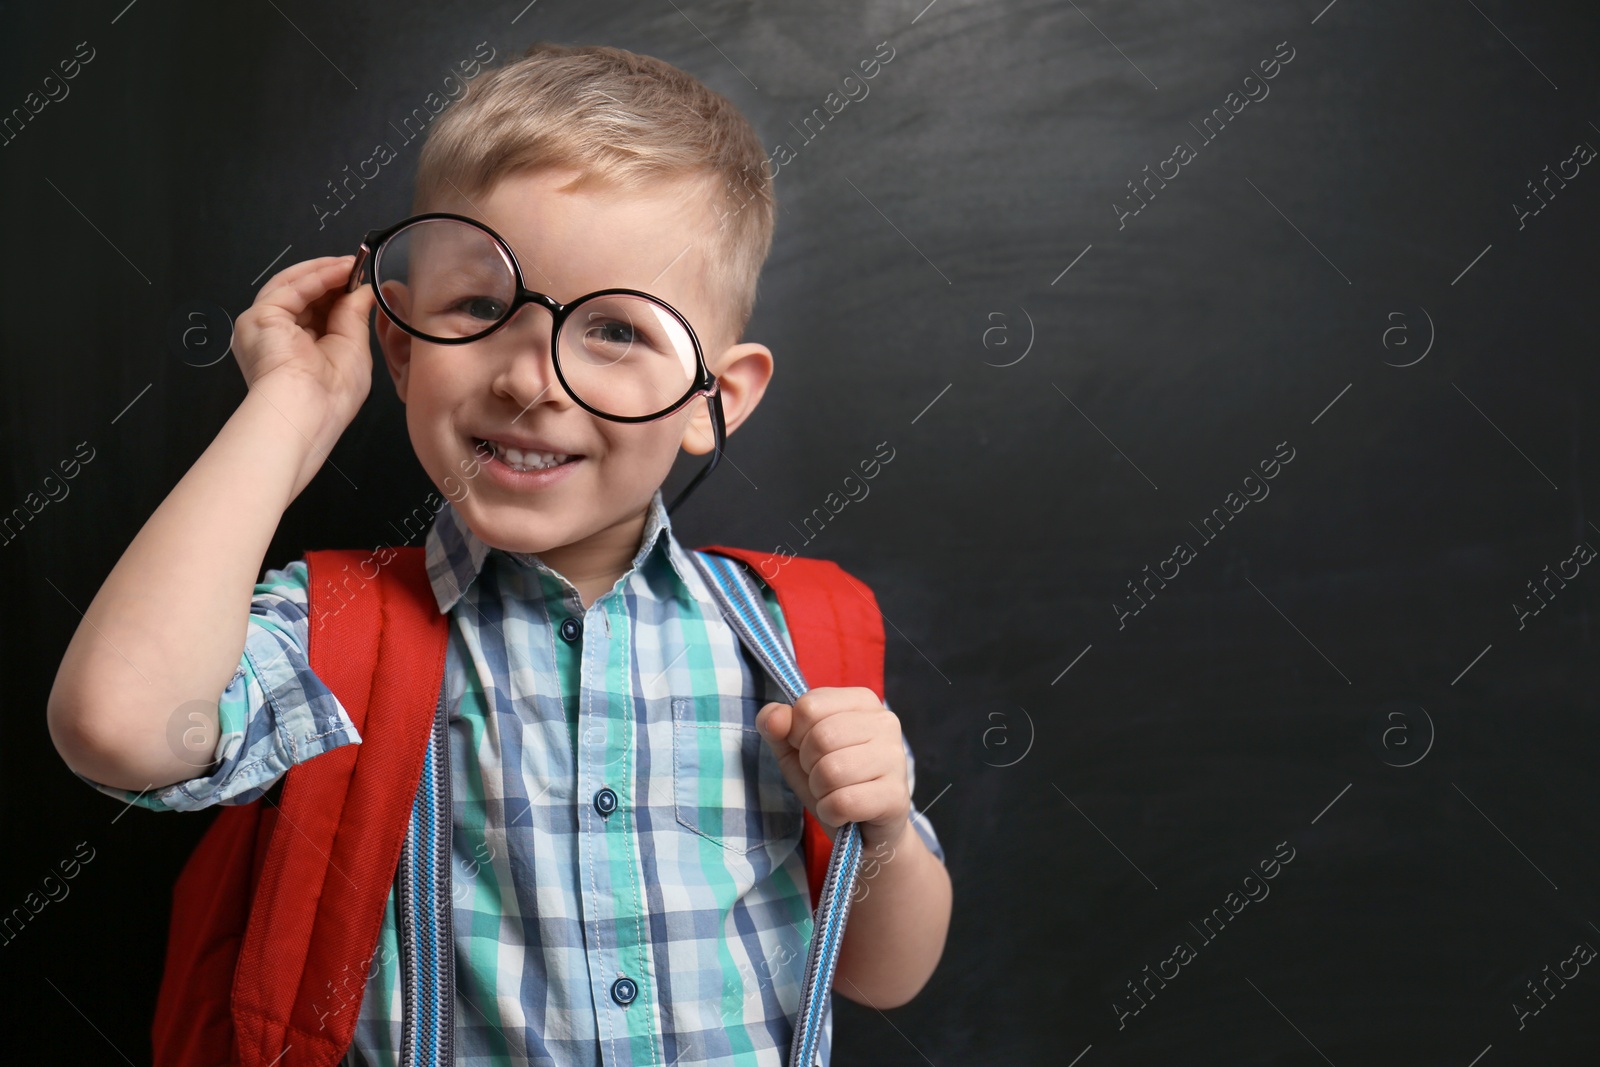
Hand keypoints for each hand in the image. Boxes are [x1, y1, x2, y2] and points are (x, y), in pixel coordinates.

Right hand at [230, 255, 377, 426]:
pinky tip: (340, 270)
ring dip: (324, 272)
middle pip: (302, 295)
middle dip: (331, 279)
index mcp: (294, 349)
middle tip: (358, 267)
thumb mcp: (352, 348)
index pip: (315, 310)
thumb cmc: (329, 397)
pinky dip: (317, 276)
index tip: (359, 280)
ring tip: (351, 264)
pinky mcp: (260, 316)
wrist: (307, 412)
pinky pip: (291, 287)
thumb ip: (354, 316)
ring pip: (293, 285)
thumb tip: (362, 290)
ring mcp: (264, 325)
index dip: (337, 292)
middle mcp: (275, 336)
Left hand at [755, 686, 910, 853]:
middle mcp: (885, 722)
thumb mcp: (794, 749)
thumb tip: (773, 718)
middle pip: (820, 737)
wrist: (865, 829)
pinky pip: (844, 802)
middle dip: (809, 766)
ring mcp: (895, 758)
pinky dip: (832, 812)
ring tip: (835, 793)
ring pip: (831, 771)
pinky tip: (844, 813)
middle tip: (824, 777)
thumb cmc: (831, 781)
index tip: (811, 750)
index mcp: (861, 701)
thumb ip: (777, 725)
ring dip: (820, 791)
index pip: (809, 706)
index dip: (796, 735)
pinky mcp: (896, 795)